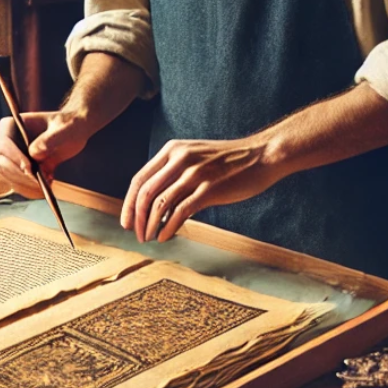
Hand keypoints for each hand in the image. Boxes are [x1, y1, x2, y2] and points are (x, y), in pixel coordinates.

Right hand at [0, 110, 92, 198]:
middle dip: (20, 175)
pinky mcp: (22, 171)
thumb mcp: (63, 129)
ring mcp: (14, 158)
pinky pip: (20, 185)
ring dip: (27, 184)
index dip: (14, 157)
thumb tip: (33, 153)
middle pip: (3, 164)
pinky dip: (32, 189)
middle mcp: (9, 142)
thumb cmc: (68, 125)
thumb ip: (49, 139)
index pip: (4, 144)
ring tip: (48, 181)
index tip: (29, 168)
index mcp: (13, 125)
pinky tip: (48, 184)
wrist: (74, 132)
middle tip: (39, 182)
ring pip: (10, 177)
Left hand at [121, 135, 282, 243]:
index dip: (128, 203)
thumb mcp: (196, 155)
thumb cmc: (230, 160)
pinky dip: (168, 228)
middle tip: (136, 234)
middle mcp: (180, 159)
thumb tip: (156, 200)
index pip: (140, 179)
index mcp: (173, 150)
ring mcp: (194, 174)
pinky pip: (180, 212)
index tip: (125, 221)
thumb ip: (175, 170)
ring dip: (150, 225)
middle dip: (136, 217)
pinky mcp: (209, 189)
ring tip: (149, 238)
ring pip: (159, 204)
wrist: (262, 155)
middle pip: (145, 193)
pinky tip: (166, 236)